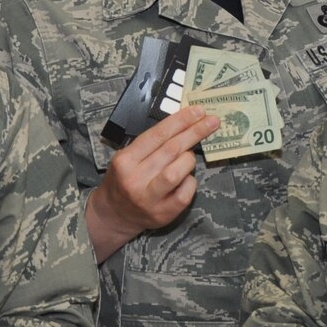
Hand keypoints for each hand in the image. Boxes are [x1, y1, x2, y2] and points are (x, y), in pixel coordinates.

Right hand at [84, 106, 218, 261]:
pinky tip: (187, 178)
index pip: (157, 135)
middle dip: (195, 133)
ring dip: (189, 160)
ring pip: (178, 171)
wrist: (114, 214)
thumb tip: (184, 124)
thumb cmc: (124, 181)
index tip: (198, 111)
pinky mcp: (163, 213)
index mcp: (126, 160)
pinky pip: (185, 193)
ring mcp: (149, 198)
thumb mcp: (128, 158)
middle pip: (171, 150)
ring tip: (189, 157)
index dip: (181, 121)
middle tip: (212, 122)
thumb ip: (152, 144)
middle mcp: (135, 179)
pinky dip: (191, 182)